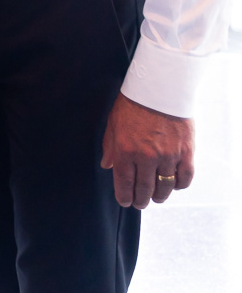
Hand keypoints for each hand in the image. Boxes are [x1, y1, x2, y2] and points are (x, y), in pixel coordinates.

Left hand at [101, 93, 194, 208]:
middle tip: (140, 204)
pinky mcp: (186, 152)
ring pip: (165, 187)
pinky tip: (173, 186)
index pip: (124, 183)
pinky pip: (184, 177)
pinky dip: (178, 185)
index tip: (125, 202)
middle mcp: (147, 157)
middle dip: (141, 200)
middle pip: (145, 189)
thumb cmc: (133, 104)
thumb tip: (107, 166)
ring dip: (160, 196)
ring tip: (156, 198)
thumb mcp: (113, 124)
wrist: (159, 89)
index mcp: (126, 150)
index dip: (124, 196)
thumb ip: (109, 147)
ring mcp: (168, 156)